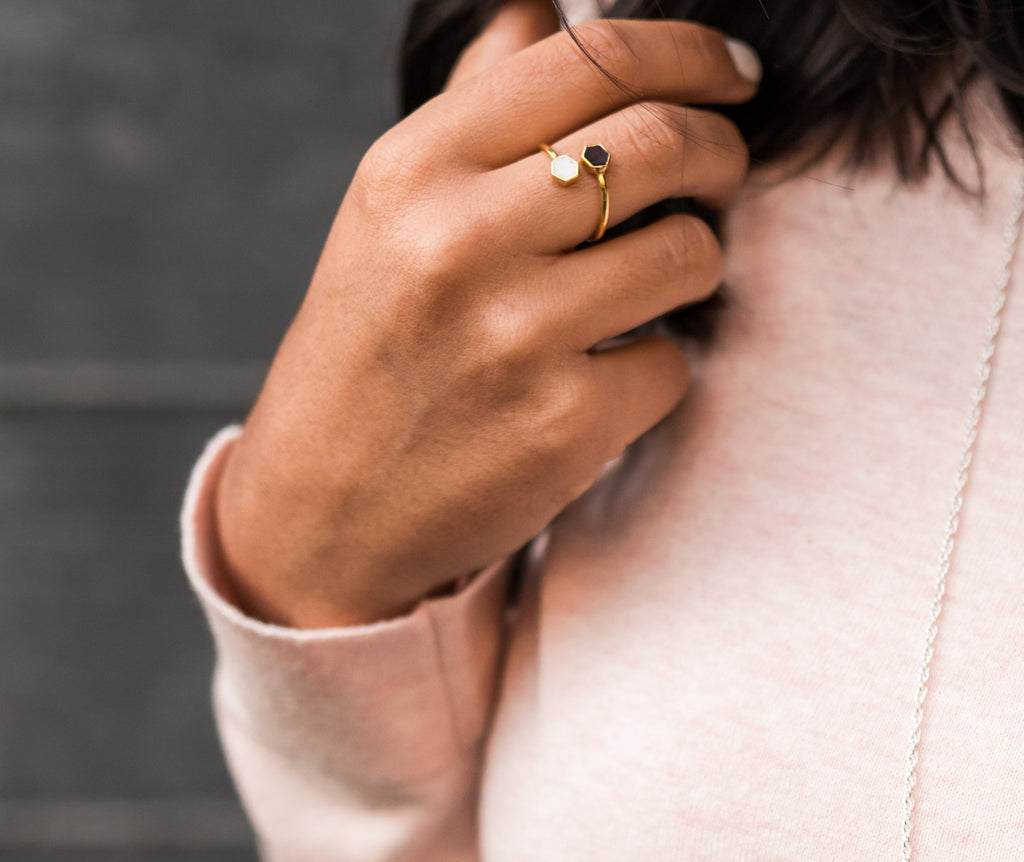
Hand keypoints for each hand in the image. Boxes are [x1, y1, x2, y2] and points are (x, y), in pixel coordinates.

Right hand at [214, 1, 759, 626]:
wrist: (326, 508)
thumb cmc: (365, 355)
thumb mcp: (385, 217)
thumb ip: (469, 108)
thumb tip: (542, 12)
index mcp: (414, 170)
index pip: (593, 60)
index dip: (688, 51)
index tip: (731, 74)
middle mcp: (461, 241)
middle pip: (662, 142)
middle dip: (722, 150)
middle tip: (722, 172)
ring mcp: (516, 337)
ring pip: (690, 252)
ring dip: (695, 262)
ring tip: (651, 283)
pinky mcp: (564, 424)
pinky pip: (672, 364)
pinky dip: (656, 367)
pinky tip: (605, 377)